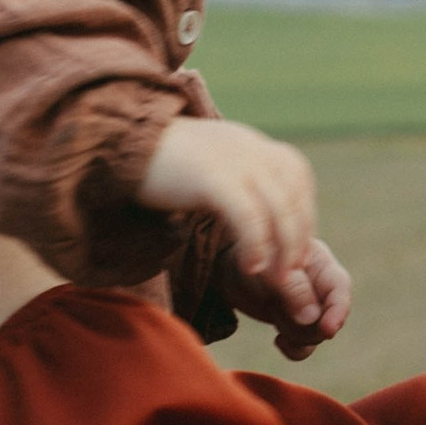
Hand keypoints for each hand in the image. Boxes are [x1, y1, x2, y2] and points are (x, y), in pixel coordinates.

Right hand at [139, 116, 327, 325]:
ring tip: (275, 280)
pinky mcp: (213, 177)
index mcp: (256, 146)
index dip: (303, 220)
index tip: (293, 252)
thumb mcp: (214, 165)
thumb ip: (241, 182)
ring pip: (279, 210)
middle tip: (290, 278)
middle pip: (295, 200)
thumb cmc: (165, 164)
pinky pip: (249, 216)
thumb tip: (260, 216)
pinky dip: (256, 244)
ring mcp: (235, 161)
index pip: (299, 183)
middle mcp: (253, 149)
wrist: (122, 144)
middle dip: (297, 242)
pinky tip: (251, 267)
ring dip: (283, 250)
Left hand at [229, 233, 353, 360]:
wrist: (228, 268)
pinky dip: (294, 349)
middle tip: (275, 308)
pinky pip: (305, 347)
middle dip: (305, 323)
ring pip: (316, 335)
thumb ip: (292, 287)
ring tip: (271, 310)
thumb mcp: (267, 267)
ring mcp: (309, 308)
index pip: (339, 288)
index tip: (328, 330)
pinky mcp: (296, 325)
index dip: (339, 310)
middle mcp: (319, 287)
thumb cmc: (249, 258)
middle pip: (329, 318)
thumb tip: (313, 318)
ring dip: (293, 332)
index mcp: (319, 264)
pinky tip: (278, 340)